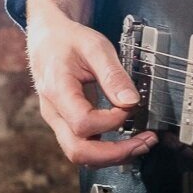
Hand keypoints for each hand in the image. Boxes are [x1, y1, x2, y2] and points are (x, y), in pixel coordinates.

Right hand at [26, 0, 156, 166]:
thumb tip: (131, 102)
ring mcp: (57, 120)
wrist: (47, 37)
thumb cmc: (68, 40)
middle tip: (145, 143)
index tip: (130, 106)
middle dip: (115, 153)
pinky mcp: (66, 122)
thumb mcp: (95, 47)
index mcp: (57, 90)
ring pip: (80, 154)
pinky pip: (83, 145)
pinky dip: (106, 149)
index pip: (83, 123)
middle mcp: (53, 112)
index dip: (111, 120)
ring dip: (112, 155)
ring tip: (141, 144)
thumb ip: (113, 75)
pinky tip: (127, 141)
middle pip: (78, 151)